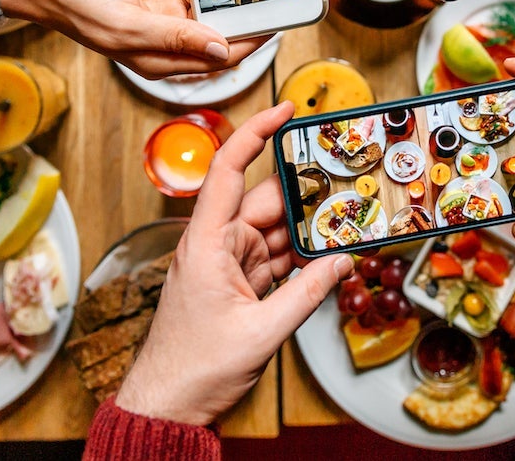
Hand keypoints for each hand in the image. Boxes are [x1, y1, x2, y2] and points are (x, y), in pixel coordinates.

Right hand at [0, 0, 267, 77]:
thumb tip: (222, 50)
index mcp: (160, 57)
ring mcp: (156, 9)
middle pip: (215, 24)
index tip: (276, 22)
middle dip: (240, 5)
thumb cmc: (71, 5)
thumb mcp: (127, 23)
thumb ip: (175, 37)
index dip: (250, 42)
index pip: (218, 56)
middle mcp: (163, 35)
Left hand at [115, 103, 353, 424]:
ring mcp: (227, 263)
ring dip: (307, 230)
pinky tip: (326, 257)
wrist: (169, 404)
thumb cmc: (192, 368)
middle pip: (266, 201)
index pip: (230, 170)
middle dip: (305, 193)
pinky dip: (300, 257)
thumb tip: (340, 262)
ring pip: (275, 230)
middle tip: (346, 184)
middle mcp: (215, 244)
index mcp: (206, 242)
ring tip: (346, 224)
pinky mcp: (238, 283)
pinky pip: (275, 257)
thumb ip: (307, 294)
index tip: (285, 109)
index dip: (256, 133)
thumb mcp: (261, 332)